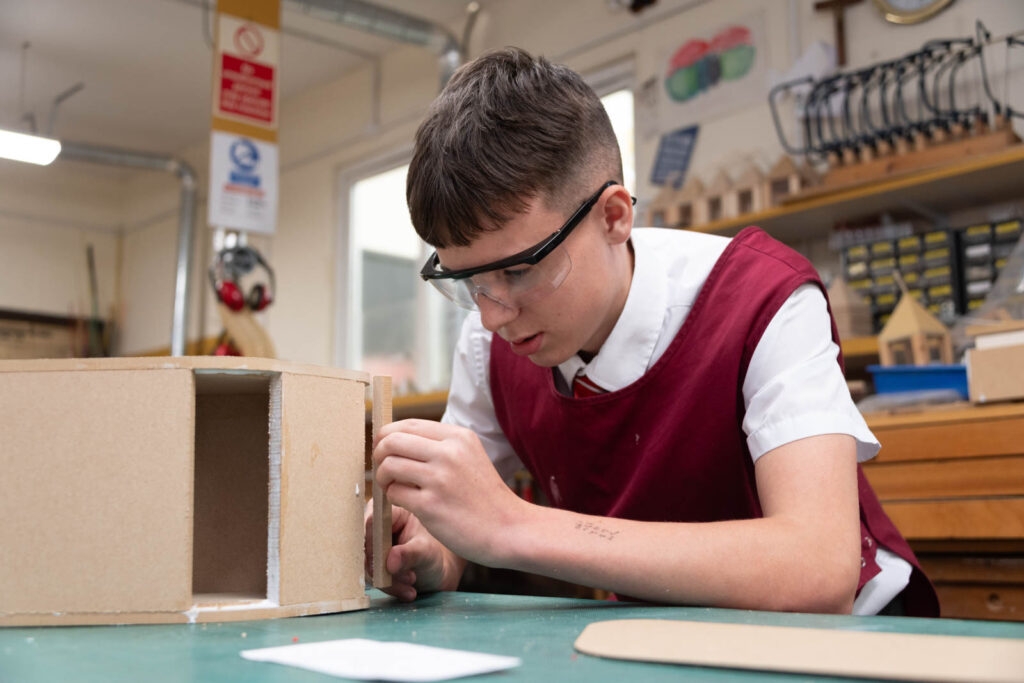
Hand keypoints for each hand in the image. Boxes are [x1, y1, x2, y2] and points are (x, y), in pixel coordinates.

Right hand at [364, 502, 462, 601]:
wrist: (438, 572)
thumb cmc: (436, 554)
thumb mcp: (427, 552)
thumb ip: (410, 554)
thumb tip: (390, 560)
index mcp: (392, 511)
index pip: (373, 521)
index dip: (375, 543)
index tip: (388, 564)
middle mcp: (379, 526)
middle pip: (365, 545)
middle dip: (384, 566)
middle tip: (408, 578)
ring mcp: (374, 545)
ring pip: (368, 564)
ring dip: (389, 580)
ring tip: (412, 583)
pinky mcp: (373, 562)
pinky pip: (372, 577)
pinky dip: (390, 588)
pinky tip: (408, 591)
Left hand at [373, 419, 528, 566]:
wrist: (509, 529)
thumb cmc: (484, 496)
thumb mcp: (470, 457)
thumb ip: (440, 446)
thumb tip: (396, 438)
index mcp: (458, 437)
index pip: (407, 424)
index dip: (388, 436)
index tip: (386, 451)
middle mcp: (449, 453)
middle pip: (390, 441)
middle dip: (379, 455)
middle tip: (384, 470)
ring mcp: (439, 478)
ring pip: (388, 466)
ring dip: (383, 478)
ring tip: (393, 487)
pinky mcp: (430, 505)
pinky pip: (394, 493)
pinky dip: (393, 498)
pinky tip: (407, 504)